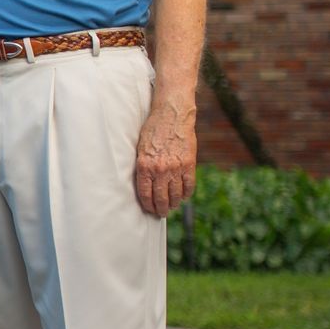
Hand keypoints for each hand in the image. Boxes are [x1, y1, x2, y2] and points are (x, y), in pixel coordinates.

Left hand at [133, 101, 195, 217]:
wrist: (172, 115)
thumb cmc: (152, 130)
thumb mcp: (140, 148)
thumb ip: (143, 166)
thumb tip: (144, 184)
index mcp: (144, 166)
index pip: (145, 194)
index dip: (148, 206)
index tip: (149, 210)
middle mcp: (160, 169)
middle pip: (161, 198)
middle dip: (161, 209)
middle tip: (161, 213)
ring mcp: (176, 168)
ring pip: (175, 195)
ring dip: (174, 203)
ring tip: (172, 206)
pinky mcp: (189, 164)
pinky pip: (189, 185)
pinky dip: (186, 194)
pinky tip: (183, 196)